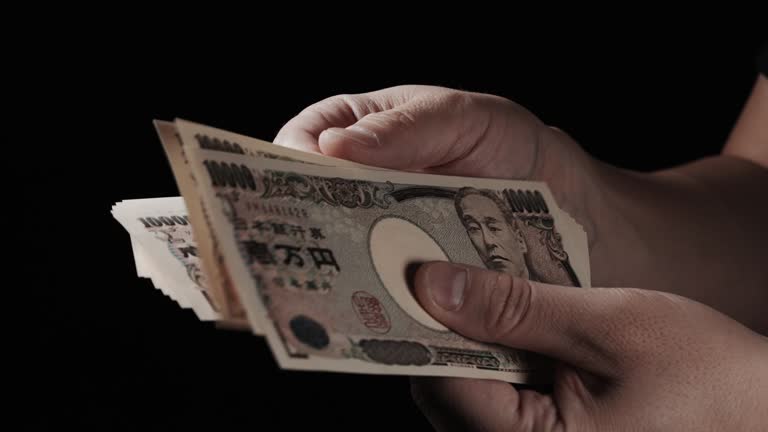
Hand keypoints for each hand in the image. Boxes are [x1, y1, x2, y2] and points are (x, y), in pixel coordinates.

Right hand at [274, 85, 767, 331]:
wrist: (589, 226)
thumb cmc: (525, 154)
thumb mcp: (471, 117)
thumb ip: (409, 124)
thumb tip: (334, 146)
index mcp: (369, 140)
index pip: (304, 142)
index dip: (283, 159)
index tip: (282, 177)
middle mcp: (367, 199)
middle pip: (305, 211)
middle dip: (284, 227)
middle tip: (268, 244)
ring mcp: (387, 251)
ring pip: (335, 265)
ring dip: (321, 278)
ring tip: (311, 287)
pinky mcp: (413, 298)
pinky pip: (377, 307)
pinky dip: (368, 314)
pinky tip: (368, 318)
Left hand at [408, 262, 767, 430]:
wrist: (759, 411)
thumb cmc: (704, 377)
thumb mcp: (607, 326)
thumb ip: (516, 309)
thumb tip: (432, 286)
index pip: (442, 385)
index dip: (422, 326)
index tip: (413, 273)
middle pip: (447, 392)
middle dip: (447, 333)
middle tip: (450, 270)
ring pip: (470, 396)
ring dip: (475, 343)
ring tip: (489, 293)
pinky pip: (499, 402)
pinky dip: (500, 360)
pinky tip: (519, 325)